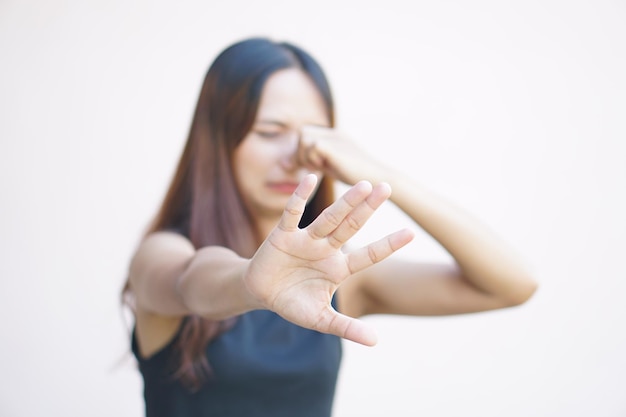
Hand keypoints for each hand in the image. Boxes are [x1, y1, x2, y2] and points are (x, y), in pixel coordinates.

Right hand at [243, 174, 413, 345]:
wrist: (260, 294)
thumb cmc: (293, 303)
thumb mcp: (321, 319)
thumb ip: (346, 327)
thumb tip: (375, 342)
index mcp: (339, 267)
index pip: (368, 255)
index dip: (388, 245)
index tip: (411, 233)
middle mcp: (326, 249)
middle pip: (352, 226)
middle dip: (368, 208)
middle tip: (387, 187)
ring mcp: (306, 240)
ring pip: (329, 218)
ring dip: (345, 202)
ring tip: (363, 185)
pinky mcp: (283, 235)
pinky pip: (293, 213)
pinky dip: (300, 197)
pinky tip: (311, 178)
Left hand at [295, 126, 388, 185]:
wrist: (381, 182)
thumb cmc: (359, 181)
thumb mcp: (332, 167)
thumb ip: (314, 162)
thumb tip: (288, 163)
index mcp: (335, 137)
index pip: (307, 133)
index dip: (302, 150)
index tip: (307, 167)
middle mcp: (335, 133)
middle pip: (303, 132)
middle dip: (300, 151)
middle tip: (311, 167)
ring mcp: (337, 138)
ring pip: (304, 137)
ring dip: (305, 155)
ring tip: (318, 167)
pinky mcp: (337, 147)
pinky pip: (313, 146)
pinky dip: (313, 158)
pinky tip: (323, 168)